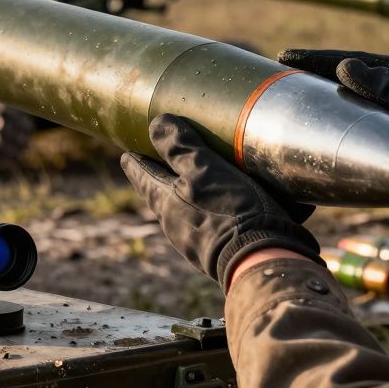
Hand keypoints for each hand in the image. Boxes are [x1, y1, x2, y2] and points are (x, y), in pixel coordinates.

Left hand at [120, 113, 320, 290]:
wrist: (261, 263)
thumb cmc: (229, 213)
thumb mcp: (204, 171)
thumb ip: (180, 149)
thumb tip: (157, 124)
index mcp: (165, 202)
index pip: (142, 177)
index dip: (135, 163)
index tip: (127, 154)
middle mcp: (175, 224)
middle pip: (160, 196)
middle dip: (159, 178)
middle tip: (159, 163)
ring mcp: (195, 242)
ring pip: (184, 211)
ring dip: (186, 195)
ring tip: (196, 181)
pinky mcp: (219, 251)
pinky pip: (208, 224)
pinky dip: (210, 210)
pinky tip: (226, 207)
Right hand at [278, 49, 388, 227]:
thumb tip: (345, 69)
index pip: (356, 63)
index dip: (319, 60)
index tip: (285, 57)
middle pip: (347, 83)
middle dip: (312, 78)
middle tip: (275, 78)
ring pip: (349, 108)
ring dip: (319, 105)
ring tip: (285, 103)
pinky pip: (357, 134)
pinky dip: (334, 131)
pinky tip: (313, 137)